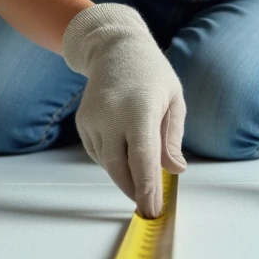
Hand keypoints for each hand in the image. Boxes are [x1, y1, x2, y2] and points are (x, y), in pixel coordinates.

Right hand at [63, 3, 187, 217]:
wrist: (115, 49)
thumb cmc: (152, 74)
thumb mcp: (174, 100)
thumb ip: (172, 138)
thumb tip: (175, 170)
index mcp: (139, 109)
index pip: (142, 157)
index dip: (147, 187)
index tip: (152, 209)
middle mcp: (111, 115)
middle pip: (119, 167)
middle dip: (134, 191)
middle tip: (149, 207)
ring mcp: (92, 119)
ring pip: (107, 163)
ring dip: (125, 176)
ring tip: (143, 178)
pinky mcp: (83, 123)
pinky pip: (98, 153)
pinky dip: (113, 162)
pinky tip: (126, 155)